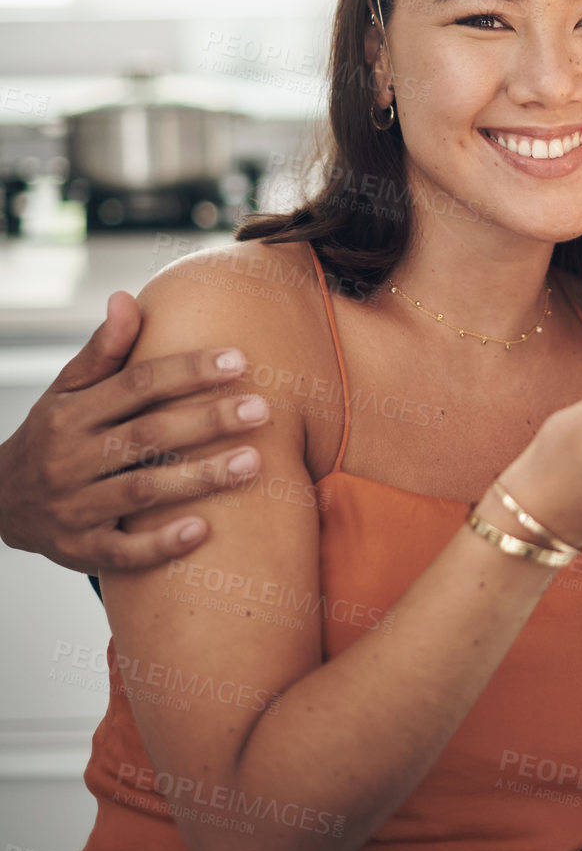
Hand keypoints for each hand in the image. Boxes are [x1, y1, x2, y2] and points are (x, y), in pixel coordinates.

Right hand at [0, 291, 267, 572]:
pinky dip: (160, 543)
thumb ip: (102, 350)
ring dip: (199, 478)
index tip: (238, 360)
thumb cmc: (52, 434)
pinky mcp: (79, 550)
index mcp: (71, 414)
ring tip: (254, 462)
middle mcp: (71, 459)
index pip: (136, 385)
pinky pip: (122, 552)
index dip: (187, 371)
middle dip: (207, 421)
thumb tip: (125, 298)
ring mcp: (74, 507)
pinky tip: (202, 531)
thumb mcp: (65, 390)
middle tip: (261, 409)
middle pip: (147, 435)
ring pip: (142, 491)